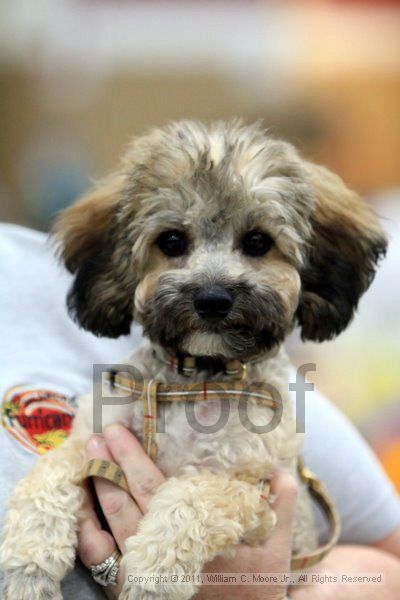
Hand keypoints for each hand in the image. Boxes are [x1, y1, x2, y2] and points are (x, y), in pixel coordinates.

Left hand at [77, 425, 296, 599]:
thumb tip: (280, 468)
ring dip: (94, 492)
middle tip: (96, 436)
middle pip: (125, 504)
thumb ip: (281, 504)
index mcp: (196, 536)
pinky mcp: (130, 592)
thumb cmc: (256, 587)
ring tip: (87, 461)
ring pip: (106, 530)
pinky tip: (82, 508)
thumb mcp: (275, 546)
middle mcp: (163, 556)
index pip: (155, 490)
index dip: (133, 459)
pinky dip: (86, 533)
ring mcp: (142, 577)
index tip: (119, 432)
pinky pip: (97, 562)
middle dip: (108, 466)